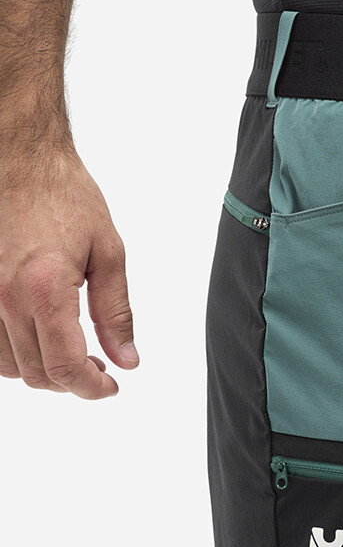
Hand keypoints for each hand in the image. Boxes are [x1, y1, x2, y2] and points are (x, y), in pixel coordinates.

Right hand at [0, 147, 137, 398]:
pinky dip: (14, 354)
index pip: (65, 367)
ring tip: (72, 352)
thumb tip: (126, 359)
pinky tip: (39, 338)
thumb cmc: (64, 195)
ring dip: (43, 370)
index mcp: (45, 290)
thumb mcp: (109, 253)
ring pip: (8, 366)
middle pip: (37, 374)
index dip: (91, 389)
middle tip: (99, 368)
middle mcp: (3, 297)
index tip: (110, 388)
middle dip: (73, 382)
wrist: (17, 157)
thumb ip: (116, 313)